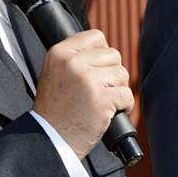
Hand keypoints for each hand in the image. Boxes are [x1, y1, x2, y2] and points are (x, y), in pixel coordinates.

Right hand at [33, 29, 133, 159]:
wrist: (50, 139)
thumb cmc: (56, 110)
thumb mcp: (55, 74)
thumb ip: (75, 59)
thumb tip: (104, 48)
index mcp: (60, 53)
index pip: (96, 37)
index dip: (102, 54)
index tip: (97, 70)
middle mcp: (73, 62)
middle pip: (114, 55)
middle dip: (111, 74)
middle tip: (98, 91)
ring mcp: (88, 79)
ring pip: (122, 74)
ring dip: (118, 90)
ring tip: (100, 102)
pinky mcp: (101, 98)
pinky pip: (127, 95)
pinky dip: (124, 106)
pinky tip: (108, 114)